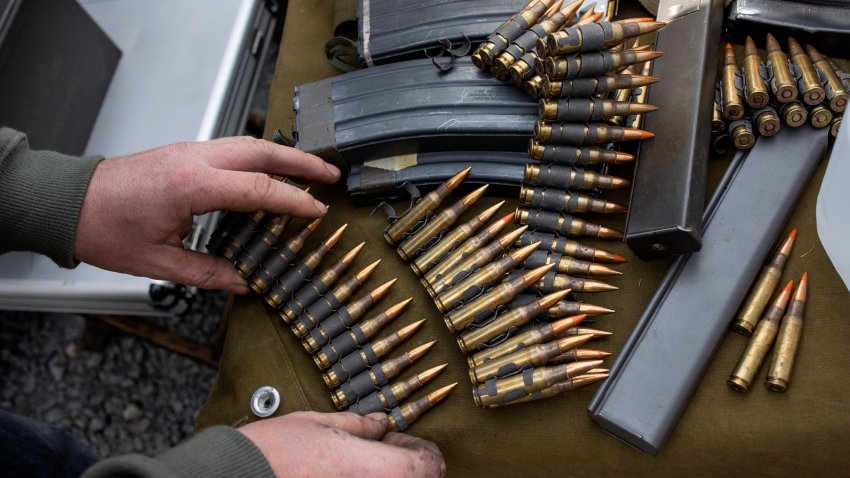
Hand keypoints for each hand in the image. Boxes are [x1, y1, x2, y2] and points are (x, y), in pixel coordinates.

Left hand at [73, 136, 339, 292]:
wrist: (70, 203)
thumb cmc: (104, 227)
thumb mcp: (159, 262)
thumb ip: (207, 273)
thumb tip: (242, 283)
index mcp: (192, 186)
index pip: (259, 189)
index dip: (293, 201)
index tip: (318, 212)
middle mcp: (195, 160)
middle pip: (263, 151)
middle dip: (302, 161)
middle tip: (331, 174)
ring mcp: (190, 152)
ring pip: (249, 143)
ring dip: (283, 154)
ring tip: (311, 169)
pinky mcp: (184, 154)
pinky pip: (232, 148)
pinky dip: (260, 157)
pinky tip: (270, 171)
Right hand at [238, 411, 444, 477]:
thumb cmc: (275, 454)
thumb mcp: (321, 425)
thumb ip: (360, 426)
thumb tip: (380, 424)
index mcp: (385, 471)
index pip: (431, 462)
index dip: (415, 446)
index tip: (392, 438)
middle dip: (401, 465)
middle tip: (372, 452)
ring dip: (381, 477)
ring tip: (350, 468)